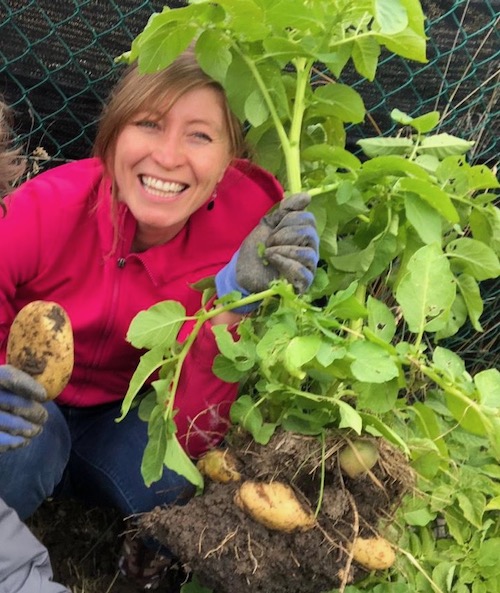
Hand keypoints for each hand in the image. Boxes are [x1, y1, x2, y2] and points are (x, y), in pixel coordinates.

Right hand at [0, 365, 47, 451]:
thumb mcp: (5, 384)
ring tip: (37, 429)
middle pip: (11, 402)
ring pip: (5, 422)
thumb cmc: (2, 395)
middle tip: (44, 417)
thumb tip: (43, 394)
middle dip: (33, 411)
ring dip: (26, 428)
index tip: (43, 396)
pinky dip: (13, 442)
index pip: (8, 376)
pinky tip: (24, 441)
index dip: (28, 386)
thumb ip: (20, 383)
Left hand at [216, 193, 318, 312]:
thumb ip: (286, 211)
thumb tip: (307, 196)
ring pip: (308, 253)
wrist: (242, 272)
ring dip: (283, 249)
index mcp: (303, 235)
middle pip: (310, 233)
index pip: (309, 219)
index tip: (273, 229)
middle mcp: (310, 250)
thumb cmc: (256, 249)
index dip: (289, 220)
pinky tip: (272, 261)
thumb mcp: (268, 225)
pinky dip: (286, 263)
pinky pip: (303, 272)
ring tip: (268, 253)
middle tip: (269, 242)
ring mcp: (308, 268)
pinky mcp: (302, 284)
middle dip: (284, 234)